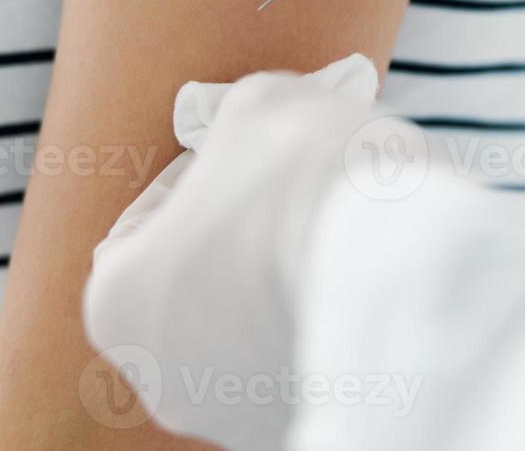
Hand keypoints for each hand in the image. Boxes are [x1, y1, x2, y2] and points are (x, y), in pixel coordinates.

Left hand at [84, 55, 389, 449]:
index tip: (245, 153)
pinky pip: (312, 367)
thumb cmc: (309, 183)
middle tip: (298, 194)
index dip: (196, 179)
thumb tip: (255, 134)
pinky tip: (372, 286)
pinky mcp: (308, 429)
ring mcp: (238, 416)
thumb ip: (239, 120)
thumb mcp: (261, 105)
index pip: (144, 226)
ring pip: (256, 337)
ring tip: (344, 237)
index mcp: (119, 302)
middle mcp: (165, 379)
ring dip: (288, 288)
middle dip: (244, 241)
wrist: (405, 271)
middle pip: (200, 290)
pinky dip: (332, 330)